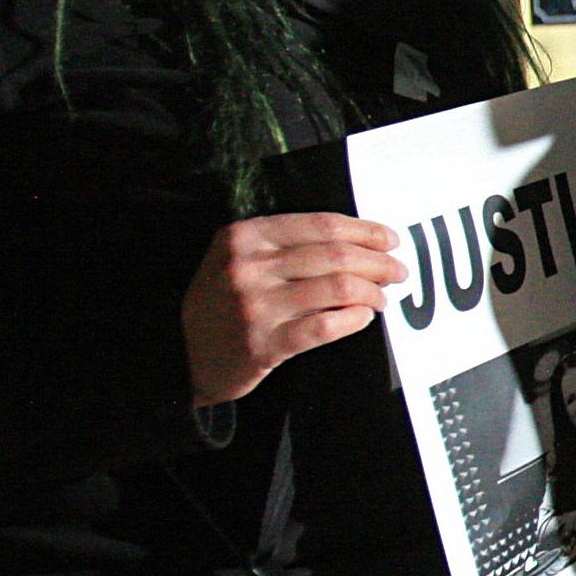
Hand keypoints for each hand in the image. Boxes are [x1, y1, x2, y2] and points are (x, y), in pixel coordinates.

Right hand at [182, 213, 402, 408]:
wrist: (179, 350)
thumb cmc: (221, 301)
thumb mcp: (236, 258)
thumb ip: (283, 244)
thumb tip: (356, 242)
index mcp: (244, 236)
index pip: (322, 225)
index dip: (365, 231)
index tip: (388, 239)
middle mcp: (248, 266)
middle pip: (336, 255)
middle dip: (378, 262)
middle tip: (397, 271)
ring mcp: (255, 306)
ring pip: (338, 287)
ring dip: (372, 292)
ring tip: (381, 297)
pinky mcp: (264, 344)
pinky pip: (326, 326)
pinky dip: (354, 319)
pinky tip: (363, 317)